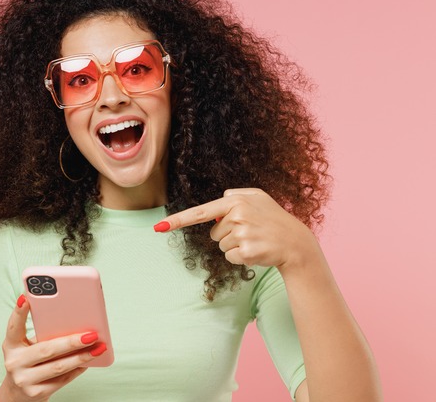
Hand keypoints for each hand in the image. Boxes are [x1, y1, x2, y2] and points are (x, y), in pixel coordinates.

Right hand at [0, 295, 105, 401]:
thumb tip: (73, 324)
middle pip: (46, 349)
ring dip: (81, 357)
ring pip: (58, 366)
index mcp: (10, 346)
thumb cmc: (28, 362)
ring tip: (98, 348)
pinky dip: (78, 369)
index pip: (13, 327)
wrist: (18, 394)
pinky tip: (89, 361)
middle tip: (91, 334)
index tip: (25, 298)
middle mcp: (14, 362)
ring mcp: (24, 379)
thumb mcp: (27, 347)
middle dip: (71, 341)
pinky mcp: (37, 393)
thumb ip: (41, 336)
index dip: (18, 313)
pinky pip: (62, 379)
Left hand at [153, 188, 320, 267]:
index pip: (200, 211)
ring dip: (235, 246)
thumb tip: (217, 201)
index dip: (178, 221)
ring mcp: (242, 233)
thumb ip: (235, 195)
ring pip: (221, 246)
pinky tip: (256, 251)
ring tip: (255, 240)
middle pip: (213, 233)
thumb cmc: (273, 219)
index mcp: (235, 200)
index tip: (159, 227)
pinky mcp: (246, 251)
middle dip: (228, 235)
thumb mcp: (258, 197)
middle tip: (250, 232)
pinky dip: (241, 258)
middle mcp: (237, 215)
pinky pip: (230, 257)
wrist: (295, 242)